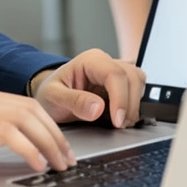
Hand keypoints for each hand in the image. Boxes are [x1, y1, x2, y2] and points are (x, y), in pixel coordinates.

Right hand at [0, 81, 76, 181]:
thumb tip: (0, 153)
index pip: (21, 104)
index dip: (46, 125)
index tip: (58, 146)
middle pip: (30, 107)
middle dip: (55, 134)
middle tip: (67, 157)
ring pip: (25, 116)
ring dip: (48, 142)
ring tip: (58, 163)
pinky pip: (9, 132)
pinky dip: (29, 148)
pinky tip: (35, 163)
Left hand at [30, 49, 145, 128]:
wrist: (48, 97)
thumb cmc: (49, 94)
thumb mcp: (53, 97)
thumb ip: (74, 101)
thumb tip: (98, 108)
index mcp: (90, 61)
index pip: (115, 74)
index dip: (120, 98)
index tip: (118, 120)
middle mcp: (105, 63)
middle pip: (132, 77)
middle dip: (130, 104)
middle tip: (119, 125)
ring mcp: (114, 72)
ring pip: (138, 82)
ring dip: (134, 105)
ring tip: (120, 123)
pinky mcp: (120, 85)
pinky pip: (136, 92)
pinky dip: (133, 107)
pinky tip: (120, 119)